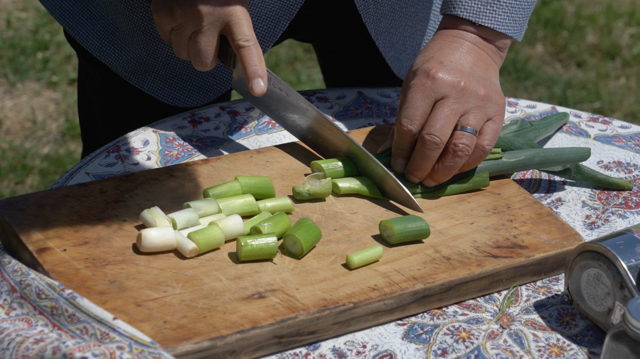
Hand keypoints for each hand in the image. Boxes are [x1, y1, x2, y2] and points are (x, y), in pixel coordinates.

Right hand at [151, 0, 266, 95]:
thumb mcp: (236, 0)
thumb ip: (237, 26)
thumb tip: (237, 55)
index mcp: (234, 11)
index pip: (246, 46)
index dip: (253, 70)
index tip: (258, 89)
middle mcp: (209, 15)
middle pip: (203, 62)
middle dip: (205, 59)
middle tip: (209, 43)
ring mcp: (183, 13)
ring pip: (182, 53)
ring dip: (188, 46)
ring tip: (194, 25)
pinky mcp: (162, 10)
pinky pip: (166, 38)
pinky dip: (172, 33)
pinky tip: (180, 16)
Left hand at [379, 15, 511, 185]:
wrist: (472, 45)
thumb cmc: (435, 67)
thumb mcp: (411, 85)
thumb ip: (402, 121)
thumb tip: (388, 154)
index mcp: (428, 82)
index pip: (410, 126)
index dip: (401, 152)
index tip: (397, 166)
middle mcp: (455, 92)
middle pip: (434, 141)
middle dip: (420, 166)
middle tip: (413, 178)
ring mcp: (479, 103)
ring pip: (460, 148)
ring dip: (443, 172)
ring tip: (431, 180)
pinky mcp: (498, 113)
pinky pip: (482, 147)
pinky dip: (466, 164)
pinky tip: (453, 169)